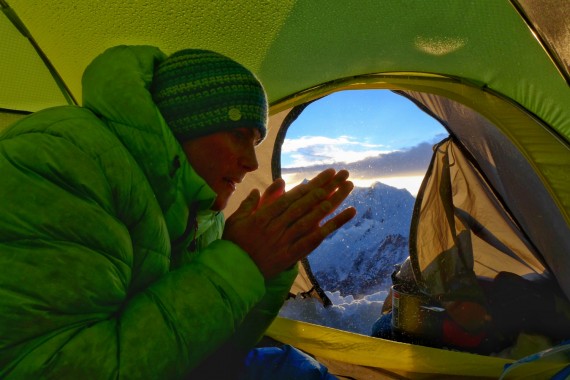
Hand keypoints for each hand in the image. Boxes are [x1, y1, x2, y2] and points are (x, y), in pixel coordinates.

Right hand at [223, 168, 355, 278]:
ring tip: (345, 190)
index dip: (309, 185)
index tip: (324, 175)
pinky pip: (312, 241)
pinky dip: (328, 229)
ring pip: (311, 219)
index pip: (291, 197)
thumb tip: (264, 188)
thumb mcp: (236, 220)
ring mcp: (284, 241)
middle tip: (341, 175)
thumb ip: (250, 202)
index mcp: (263, 216)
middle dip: (324, 188)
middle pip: (305, 204)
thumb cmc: (233, 245)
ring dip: (330, 204)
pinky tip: (341, 219)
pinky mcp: (291, 255)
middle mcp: (276, 226)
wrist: (233, 273)